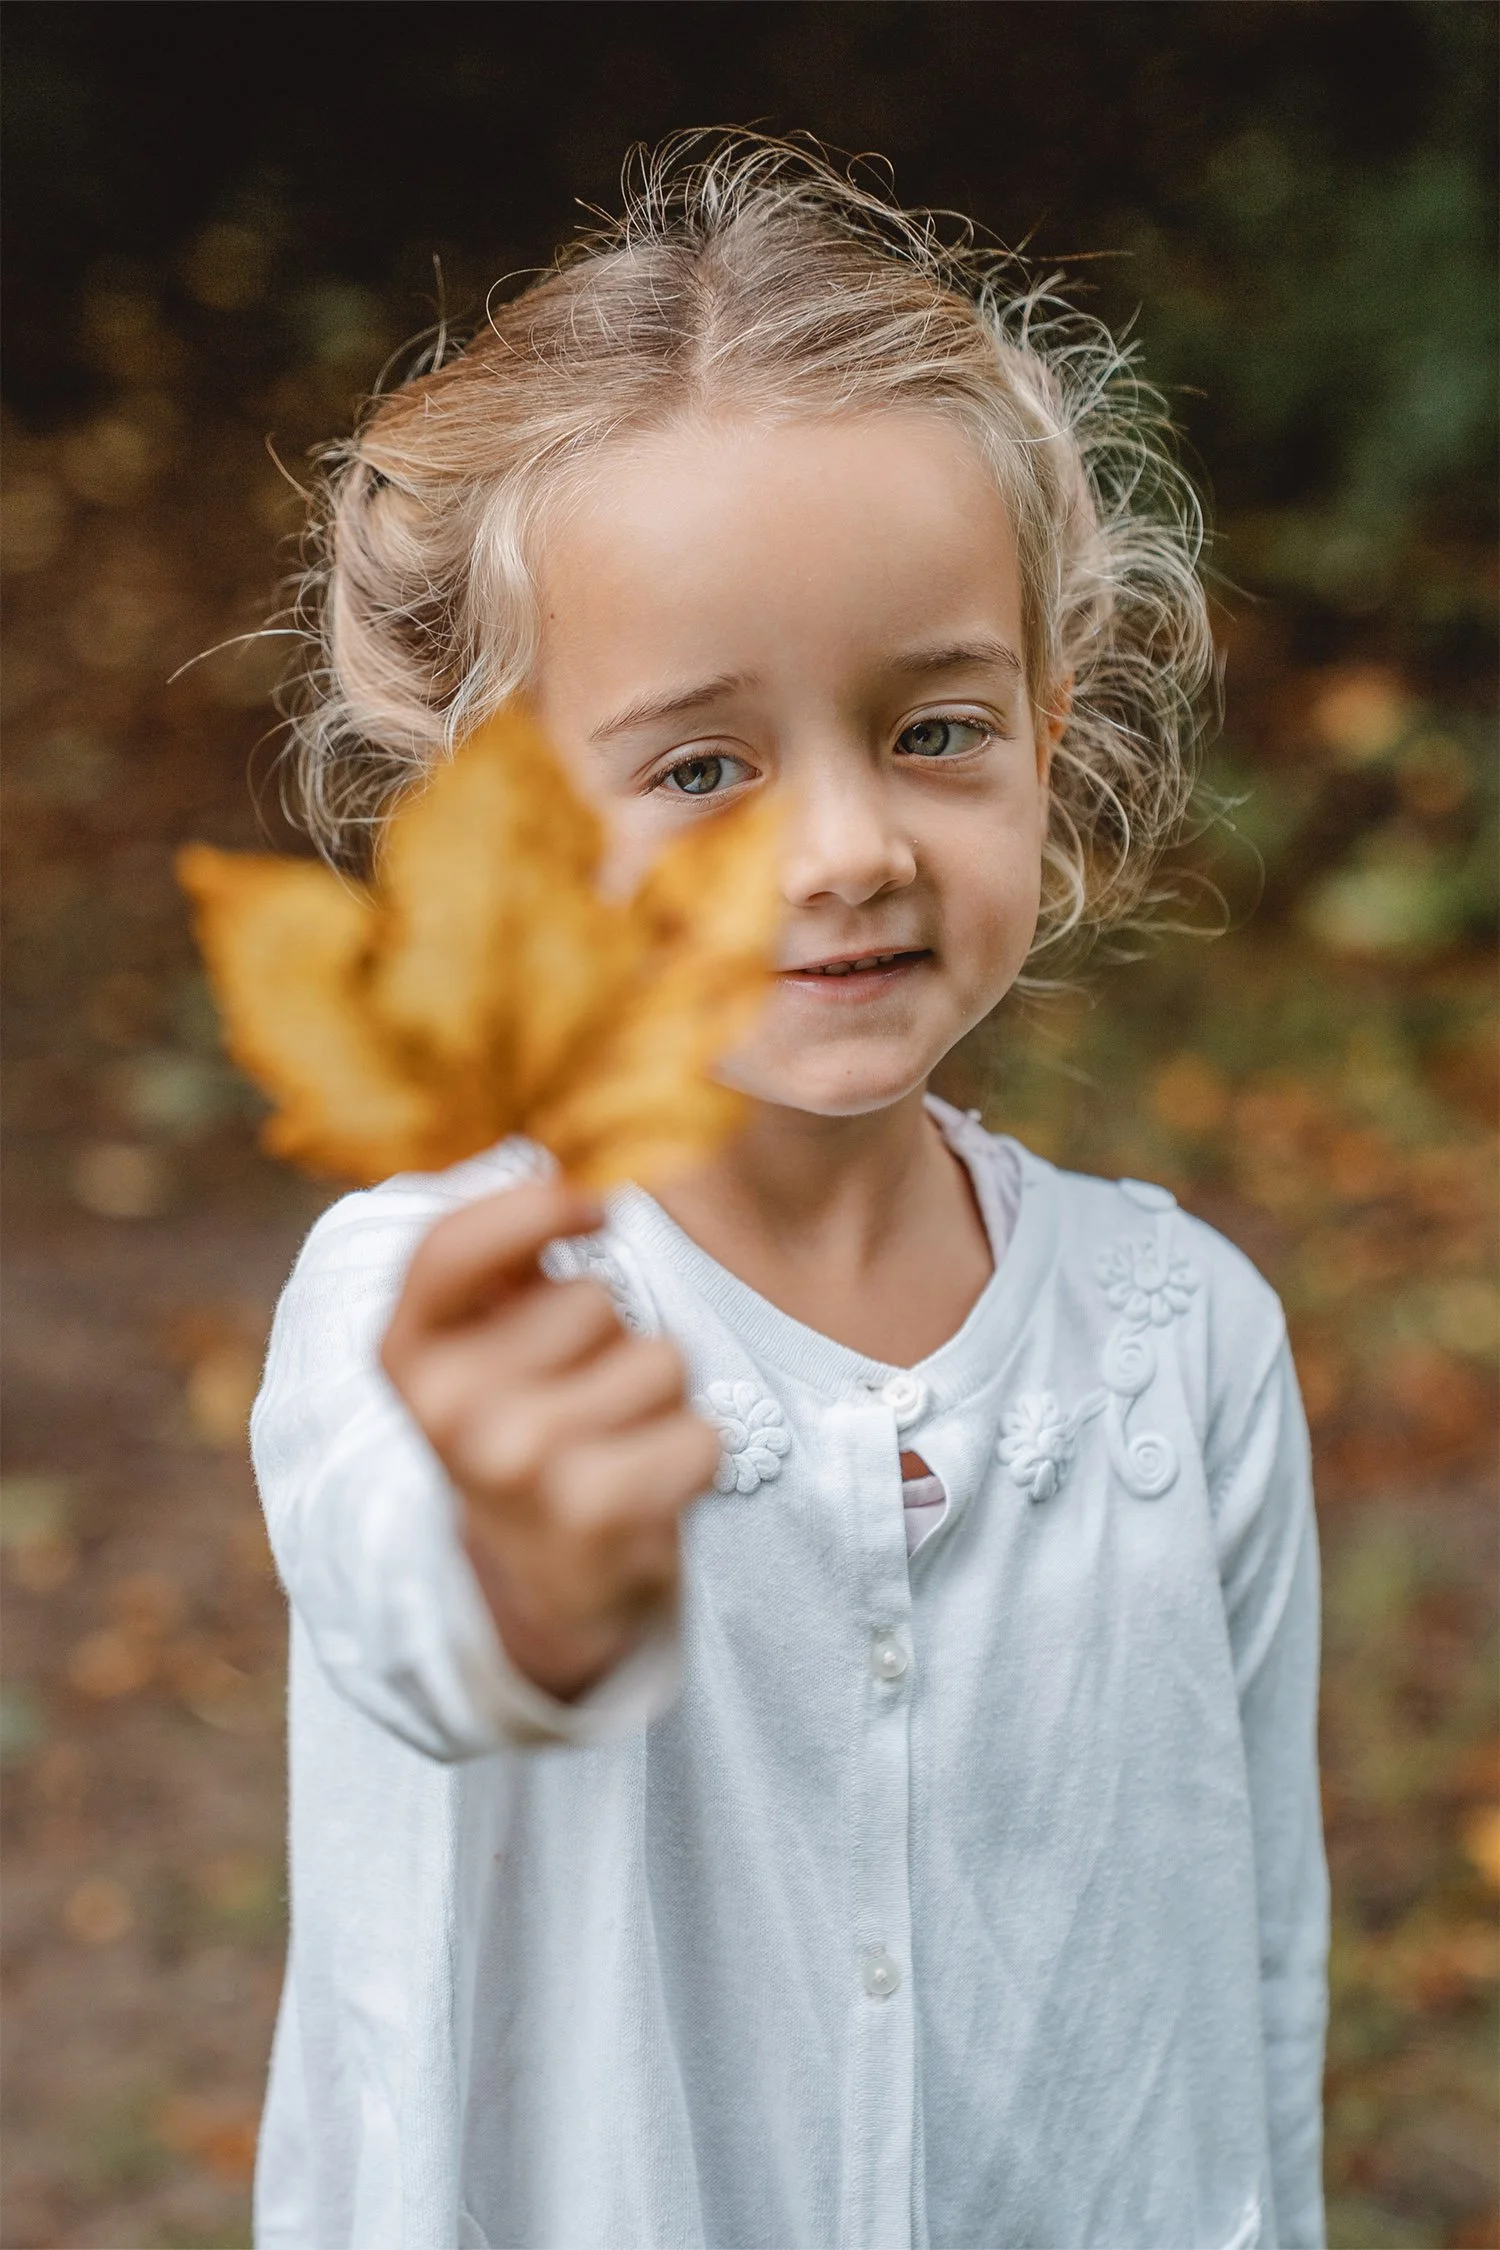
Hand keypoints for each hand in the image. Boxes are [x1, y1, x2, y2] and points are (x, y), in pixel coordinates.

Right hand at [380, 1178, 720, 1701]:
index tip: (588, 1203)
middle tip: (582, 1396)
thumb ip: (507, 1261)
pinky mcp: (597, 1517)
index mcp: (408, 1356)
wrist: (540, 1592)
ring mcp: (520, 1466)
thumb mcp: (486, 1350)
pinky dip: (694, 1454)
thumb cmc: (528, 1432)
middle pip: (591, 1300)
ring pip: (659, 1360)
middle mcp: (450, 1412)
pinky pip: (700, 1432)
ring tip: (616, 1441)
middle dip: (612, 1334)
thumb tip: (566, 1154)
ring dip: (660, 1395)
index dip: (530, 1208)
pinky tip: (648, 1487)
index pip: (450, 1249)